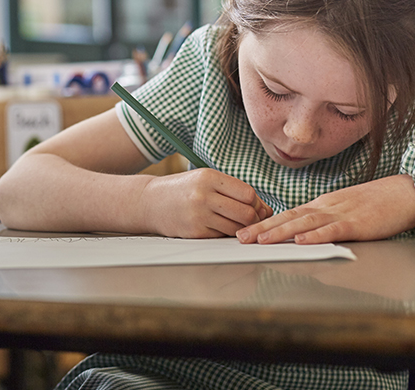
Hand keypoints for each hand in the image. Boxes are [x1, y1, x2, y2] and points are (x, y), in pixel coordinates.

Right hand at [143, 168, 272, 237]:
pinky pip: (222, 236)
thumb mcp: (205, 180)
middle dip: (253, 218)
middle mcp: (203, 195)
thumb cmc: (182, 189)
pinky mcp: (194, 232)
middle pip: (246, 213)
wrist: (149, 201)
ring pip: (236, 228)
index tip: (255, 206)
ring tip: (235, 223)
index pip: (248, 194)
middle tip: (250, 218)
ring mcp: (198, 215)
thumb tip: (265, 209)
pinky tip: (220, 227)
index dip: (256, 202)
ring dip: (241, 229)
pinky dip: (226, 234)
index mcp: (208, 177)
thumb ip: (233, 191)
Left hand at [237, 174, 414, 244]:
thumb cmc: (378, 204)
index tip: (245, 231)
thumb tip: (304, 236)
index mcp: (323, 205)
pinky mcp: (359, 224)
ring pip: (305, 223)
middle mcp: (327, 207)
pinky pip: (334, 230)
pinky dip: (316, 235)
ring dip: (281, 231)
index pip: (288, 213)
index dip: (265, 222)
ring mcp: (342, 214)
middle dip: (262, 228)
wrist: (407, 193)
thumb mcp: (345, 211)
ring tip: (261, 240)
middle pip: (289, 217)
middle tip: (240, 238)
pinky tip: (301, 241)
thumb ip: (325, 222)